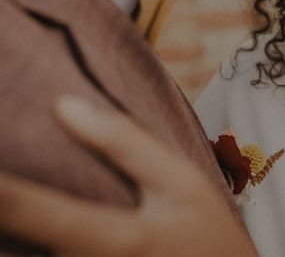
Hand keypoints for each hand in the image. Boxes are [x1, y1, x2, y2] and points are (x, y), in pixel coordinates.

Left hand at [0, 96, 256, 255]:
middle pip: (11, 252)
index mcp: (111, 238)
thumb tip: (63, 104)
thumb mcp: (180, 181)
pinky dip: (21, 248)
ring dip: (8, 236)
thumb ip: (126, 144)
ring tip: (8, 196)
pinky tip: (19, 228)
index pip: (30, 211)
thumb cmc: (203, 231)